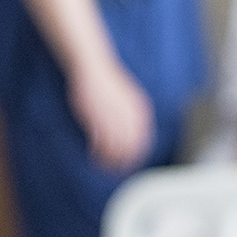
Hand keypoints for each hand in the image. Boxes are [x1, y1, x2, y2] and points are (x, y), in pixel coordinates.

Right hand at [68, 57, 155, 171]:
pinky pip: (99, 141)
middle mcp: (128, 115)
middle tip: (115, 169)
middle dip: (123, 162)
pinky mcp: (95, 116)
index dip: (136, 155)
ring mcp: (112, 115)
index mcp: (140, 111)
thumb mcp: (129, 99)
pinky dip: (96, 151)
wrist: (94, 67)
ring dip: (108, 160)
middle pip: (130, 147)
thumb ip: (135, 117)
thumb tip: (139, 136)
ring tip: (102, 165)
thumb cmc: (109, 84)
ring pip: (114, 147)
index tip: (130, 164)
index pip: (143, 140)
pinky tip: (92, 154)